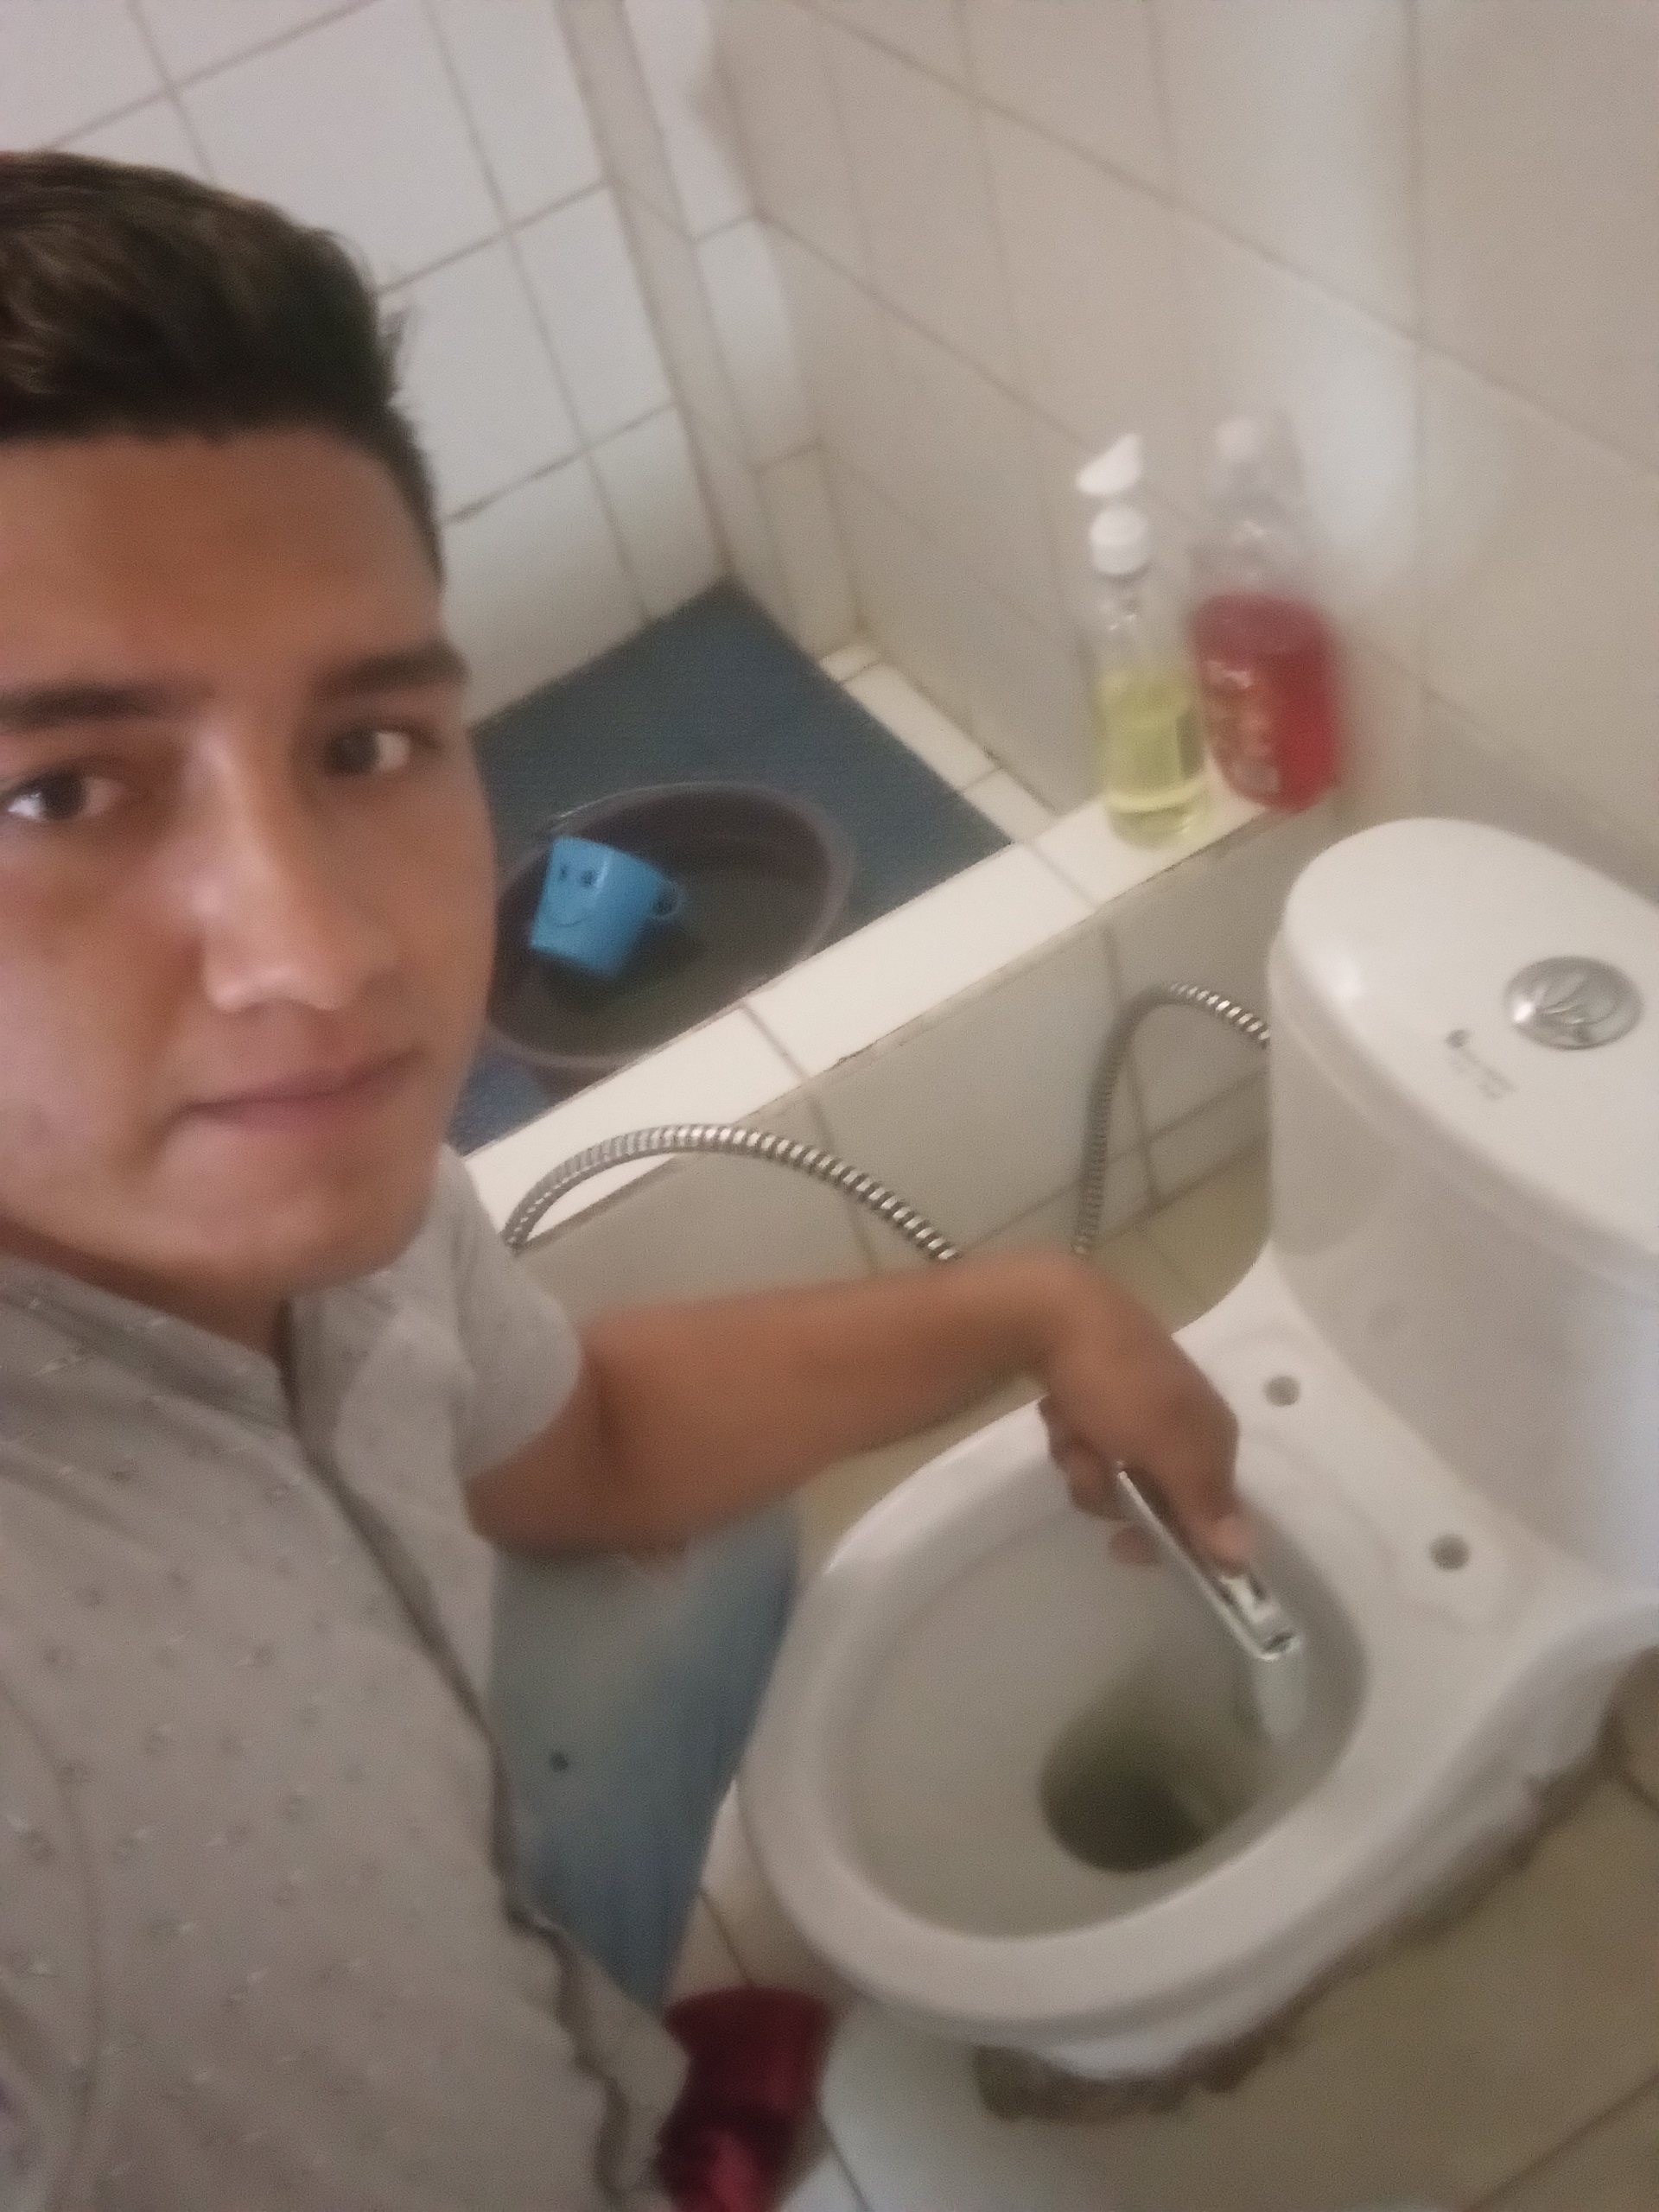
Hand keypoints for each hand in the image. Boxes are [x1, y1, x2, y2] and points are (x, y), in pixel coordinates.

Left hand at [1034, 1261, 1247, 1567]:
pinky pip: (1085, 1440)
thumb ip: (1203, 1499)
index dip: (1168, 1536)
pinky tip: (1058, 1410)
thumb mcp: (1166, 1444)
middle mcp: (1182, 1420)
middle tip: (1087, 1472)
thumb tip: (1245, 1557)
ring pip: (1109, 1472)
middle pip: (1152, 1495)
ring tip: (1070, 1430)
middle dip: (1111, 1491)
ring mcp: (1137, 1405)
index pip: (1207, 1510)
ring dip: (1083, 1462)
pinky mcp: (1097, 1393)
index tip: (1125, 1547)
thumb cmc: (1117, 1380)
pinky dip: (1069, 1433)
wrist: (1051, 1309)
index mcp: (1212, 1431)